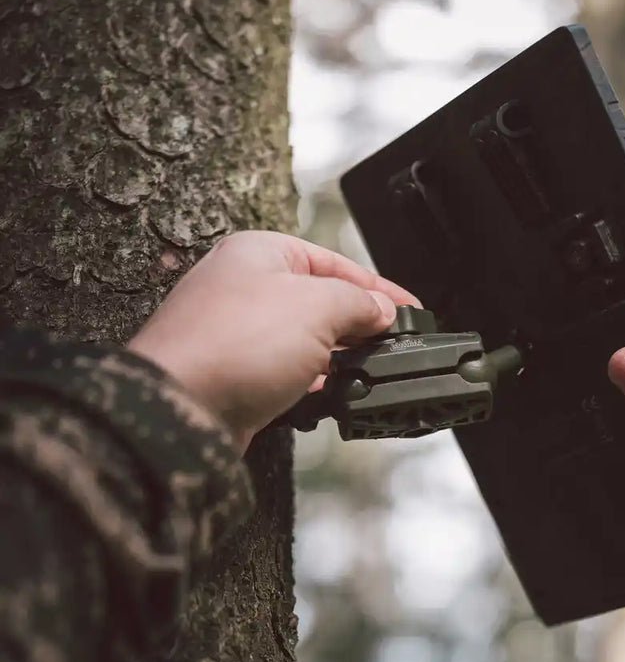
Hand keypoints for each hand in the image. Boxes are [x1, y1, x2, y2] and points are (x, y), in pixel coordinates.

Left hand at [128, 231, 419, 451]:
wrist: (179, 409)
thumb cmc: (235, 344)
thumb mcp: (318, 307)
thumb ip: (358, 303)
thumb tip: (381, 310)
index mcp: (261, 252)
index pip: (336, 263)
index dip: (379, 287)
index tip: (409, 309)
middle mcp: (244, 286)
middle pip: (319, 299)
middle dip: (358, 321)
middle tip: (393, 341)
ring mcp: (236, 331)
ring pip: (303, 337)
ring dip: (336, 353)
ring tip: (368, 367)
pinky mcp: (233, 371)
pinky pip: (284, 369)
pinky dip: (310, 379)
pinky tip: (330, 390)